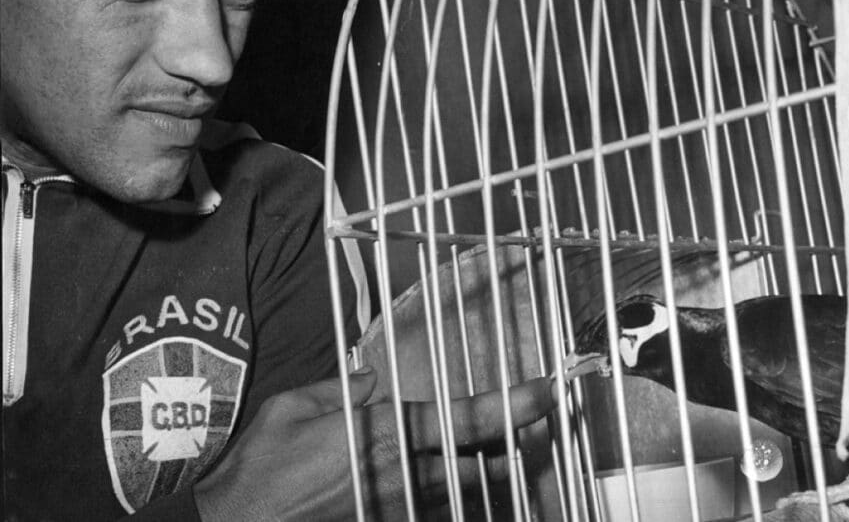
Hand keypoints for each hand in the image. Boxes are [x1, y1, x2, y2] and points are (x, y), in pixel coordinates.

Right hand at [193, 366, 553, 520]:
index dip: (514, 407)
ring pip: (461, 496)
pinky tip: (445, 488)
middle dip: (511, 451)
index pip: (467, 421)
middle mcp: (400, 474)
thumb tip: (369, 381)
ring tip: (502, 459)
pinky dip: (446, 500)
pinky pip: (429, 513)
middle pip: (479, 467)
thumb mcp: (292, 408)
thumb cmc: (260, 468)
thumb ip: (339, 389)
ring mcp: (394, 509)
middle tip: (532, 433)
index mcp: (385, 434)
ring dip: (484, 477)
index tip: (547, 394)